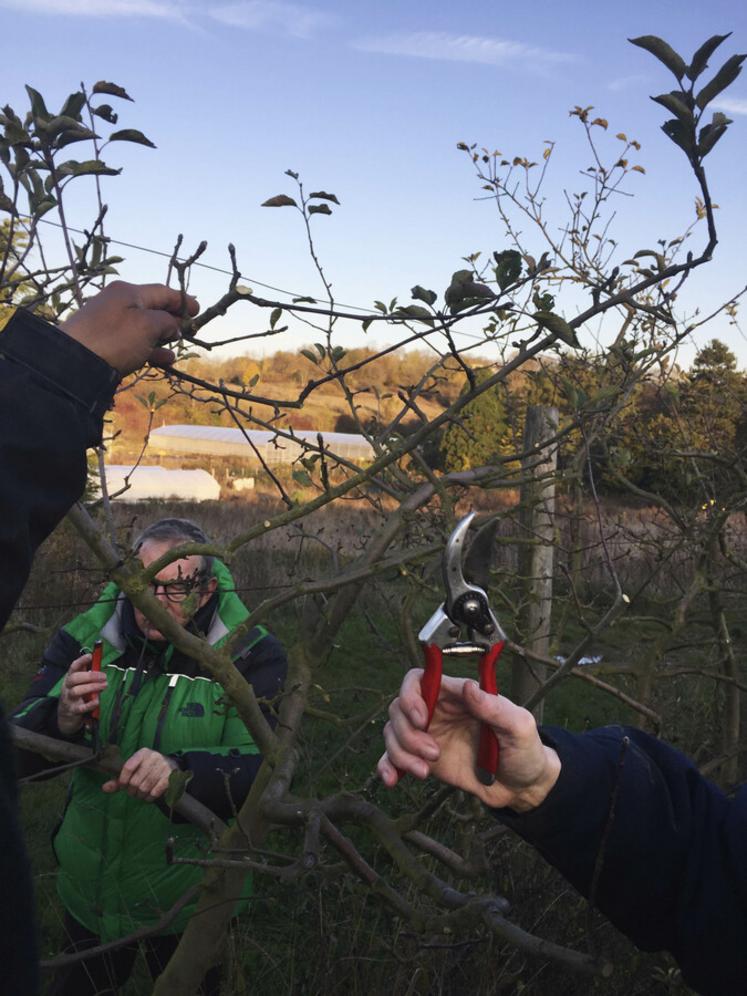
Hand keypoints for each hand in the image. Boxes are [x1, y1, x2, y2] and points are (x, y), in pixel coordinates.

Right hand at [57, 653, 107, 736]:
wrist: (65, 716)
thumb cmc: (76, 696)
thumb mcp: (79, 684)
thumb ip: (87, 675)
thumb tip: (97, 662)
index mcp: (70, 678)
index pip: (73, 667)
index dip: (81, 660)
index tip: (90, 656)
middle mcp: (67, 687)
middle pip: (74, 678)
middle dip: (90, 676)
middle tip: (104, 676)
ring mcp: (68, 699)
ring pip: (76, 691)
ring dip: (92, 687)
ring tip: (104, 685)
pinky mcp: (72, 711)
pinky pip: (80, 707)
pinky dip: (89, 704)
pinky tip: (97, 701)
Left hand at [60, 281, 198, 373]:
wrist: (73, 362)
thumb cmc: (114, 339)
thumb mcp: (147, 326)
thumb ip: (166, 321)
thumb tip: (173, 325)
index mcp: (128, 292)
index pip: (162, 291)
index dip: (182, 300)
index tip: (198, 310)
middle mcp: (118, 303)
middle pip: (152, 308)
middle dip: (172, 318)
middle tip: (190, 328)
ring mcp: (109, 323)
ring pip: (143, 326)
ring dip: (162, 335)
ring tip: (178, 345)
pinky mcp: (105, 342)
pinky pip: (134, 342)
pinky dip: (150, 348)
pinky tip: (165, 358)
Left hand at [102, 748, 177, 801]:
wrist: (171, 768)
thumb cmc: (147, 770)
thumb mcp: (134, 771)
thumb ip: (118, 780)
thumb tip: (104, 788)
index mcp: (143, 753)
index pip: (127, 767)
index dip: (122, 780)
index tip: (123, 786)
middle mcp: (154, 757)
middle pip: (135, 781)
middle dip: (132, 791)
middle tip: (134, 792)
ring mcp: (163, 766)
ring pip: (144, 788)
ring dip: (140, 795)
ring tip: (141, 794)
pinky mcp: (170, 777)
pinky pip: (154, 792)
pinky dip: (149, 797)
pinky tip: (149, 795)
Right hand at [378, 670, 560, 811]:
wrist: (522, 787)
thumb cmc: (524, 751)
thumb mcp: (519, 726)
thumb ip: (495, 707)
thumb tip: (469, 687)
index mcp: (457, 696)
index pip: (419, 680)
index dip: (410, 695)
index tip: (420, 718)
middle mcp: (438, 712)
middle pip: (399, 709)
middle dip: (408, 733)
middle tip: (433, 754)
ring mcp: (428, 736)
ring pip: (392, 733)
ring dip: (401, 753)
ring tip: (425, 771)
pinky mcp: (423, 760)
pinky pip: (393, 758)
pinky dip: (387, 767)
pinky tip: (391, 780)